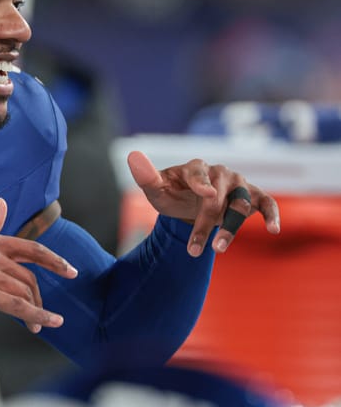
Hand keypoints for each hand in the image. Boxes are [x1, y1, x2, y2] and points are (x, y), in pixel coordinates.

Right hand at [0, 198, 77, 332]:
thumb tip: (2, 204)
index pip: (31, 248)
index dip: (54, 260)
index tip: (70, 270)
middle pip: (29, 275)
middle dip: (40, 295)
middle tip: (47, 310)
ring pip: (24, 291)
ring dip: (37, 310)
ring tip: (39, 325)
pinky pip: (16, 306)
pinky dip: (36, 316)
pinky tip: (46, 324)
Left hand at [127, 151, 280, 256]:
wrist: (189, 204)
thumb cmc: (171, 194)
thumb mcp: (156, 189)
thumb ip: (146, 176)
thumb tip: (132, 156)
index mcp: (195, 167)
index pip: (199, 173)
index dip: (202, 183)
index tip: (206, 195)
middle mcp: (220, 173)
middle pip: (217, 197)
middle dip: (205, 223)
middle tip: (194, 249)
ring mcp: (239, 184)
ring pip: (240, 204)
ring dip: (231, 228)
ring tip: (218, 249)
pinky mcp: (253, 197)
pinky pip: (267, 203)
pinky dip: (272, 215)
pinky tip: (273, 230)